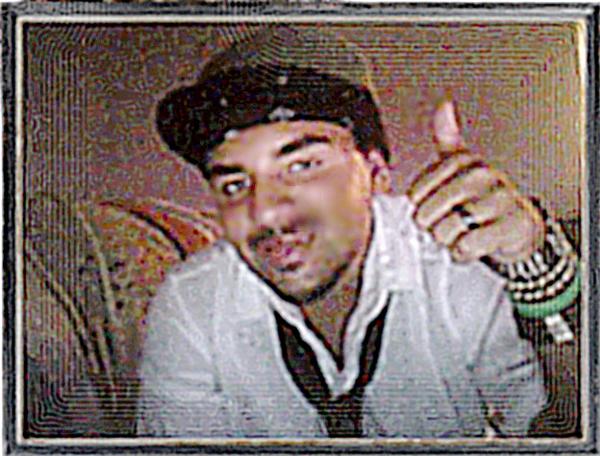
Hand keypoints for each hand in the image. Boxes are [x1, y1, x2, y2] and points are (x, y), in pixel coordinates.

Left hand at [407, 101, 544, 263]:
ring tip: (461, 234)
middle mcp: (481, 176)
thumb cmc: (483, 197)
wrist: (519, 226)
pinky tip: (472, 245)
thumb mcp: (463, 166)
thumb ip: (447, 140)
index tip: (434, 209)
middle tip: (448, 225)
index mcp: (463, 161)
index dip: (420, 209)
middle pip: (428, 214)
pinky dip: (463, 253)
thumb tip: (445, 107)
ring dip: (448, 241)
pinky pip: (467, 246)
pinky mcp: (510, 226)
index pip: (416, 193)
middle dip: (433, 227)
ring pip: (446, 231)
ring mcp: (498, 200)